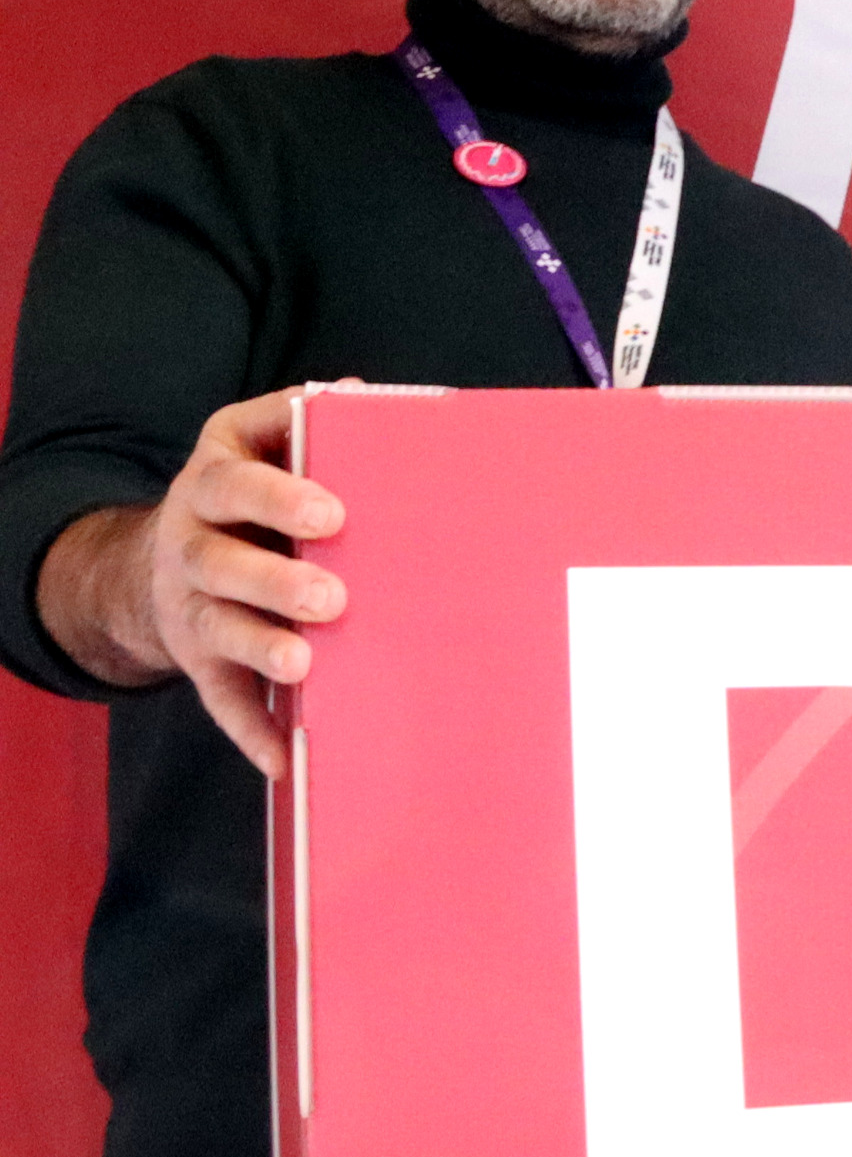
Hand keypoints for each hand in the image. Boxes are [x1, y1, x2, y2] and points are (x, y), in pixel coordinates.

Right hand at [38, 388, 341, 779]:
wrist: (175, 556)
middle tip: (332, 598)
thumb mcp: (266, 446)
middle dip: (273, 580)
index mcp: (212, 481)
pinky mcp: (198, 660)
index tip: (332, 513)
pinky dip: (252, 730)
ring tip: (306, 663)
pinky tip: (286, 759)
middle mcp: (189, 541)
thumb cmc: (259, 493)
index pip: (233, 482)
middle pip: (218, 561)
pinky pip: (220, 700)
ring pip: (217, 629)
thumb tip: (370, 397)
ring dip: (260, 648)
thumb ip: (308, 425)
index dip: (276, 496)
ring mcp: (189, 605)